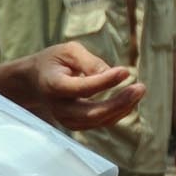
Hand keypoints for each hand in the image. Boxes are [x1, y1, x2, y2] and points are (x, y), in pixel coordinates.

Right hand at [0, 43, 145, 132]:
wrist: (35, 82)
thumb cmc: (54, 62)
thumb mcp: (68, 51)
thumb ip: (89, 62)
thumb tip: (112, 74)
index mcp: (54, 86)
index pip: (82, 88)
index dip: (105, 81)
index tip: (125, 71)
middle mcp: (59, 108)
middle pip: (91, 113)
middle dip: (118, 103)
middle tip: (140, 88)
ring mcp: (67, 120)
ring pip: (98, 121)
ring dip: (122, 108)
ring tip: (139, 90)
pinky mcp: (76, 124)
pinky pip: (100, 122)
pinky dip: (118, 112)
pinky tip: (130, 98)